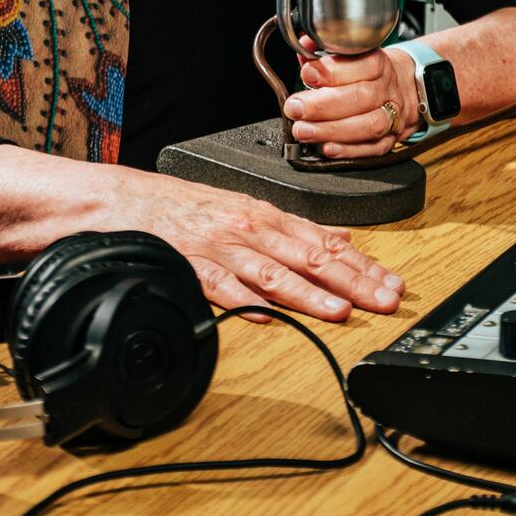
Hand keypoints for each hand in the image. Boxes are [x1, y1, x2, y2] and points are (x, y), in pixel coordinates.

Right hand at [97, 167, 404, 321]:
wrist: (123, 200)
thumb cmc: (183, 207)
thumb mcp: (243, 206)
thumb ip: (293, 227)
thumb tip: (344, 238)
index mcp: (262, 215)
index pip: (323, 241)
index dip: (362, 265)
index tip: (391, 284)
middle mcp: (247, 228)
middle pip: (307, 256)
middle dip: (351, 280)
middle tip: (384, 299)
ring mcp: (219, 247)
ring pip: (271, 271)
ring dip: (307, 293)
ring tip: (339, 310)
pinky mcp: (189, 264)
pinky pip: (219, 285)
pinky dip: (242, 299)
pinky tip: (263, 314)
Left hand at [283, 35, 421, 161]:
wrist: (405, 89)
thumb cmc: (367, 71)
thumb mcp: (350, 54)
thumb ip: (323, 51)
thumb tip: (304, 44)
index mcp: (378, 63)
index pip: (362, 64)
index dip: (333, 71)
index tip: (307, 74)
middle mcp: (387, 89)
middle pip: (362, 97)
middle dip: (323, 105)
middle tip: (295, 108)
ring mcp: (393, 116)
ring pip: (368, 125)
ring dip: (332, 130)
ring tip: (303, 131)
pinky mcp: (391, 139)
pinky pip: (373, 148)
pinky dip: (349, 150)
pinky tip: (327, 148)